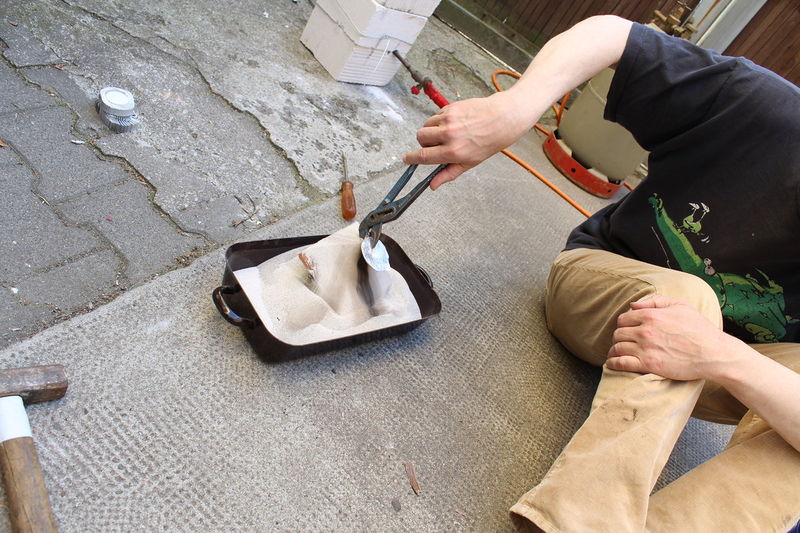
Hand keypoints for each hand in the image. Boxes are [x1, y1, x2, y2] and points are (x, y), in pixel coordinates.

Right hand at [403, 91, 536, 188]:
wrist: (504, 117)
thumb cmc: (490, 141)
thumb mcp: (470, 162)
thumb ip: (448, 173)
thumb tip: (433, 185)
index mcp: (453, 152)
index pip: (423, 156)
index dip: (411, 158)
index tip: (407, 159)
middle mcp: (449, 135)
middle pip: (420, 138)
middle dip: (424, 142)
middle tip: (436, 144)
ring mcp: (449, 120)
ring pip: (426, 125)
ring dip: (431, 130)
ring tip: (447, 133)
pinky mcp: (451, 107)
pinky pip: (436, 116)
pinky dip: (440, 120)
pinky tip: (455, 123)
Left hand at [606, 295, 733, 380]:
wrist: (714, 353)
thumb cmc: (700, 329)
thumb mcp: (682, 306)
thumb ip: (656, 301)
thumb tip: (633, 305)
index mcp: (651, 315)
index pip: (623, 318)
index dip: (623, 325)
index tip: (626, 331)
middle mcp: (645, 330)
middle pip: (618, 333)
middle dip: (619, 338)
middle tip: (622, 343)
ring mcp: (645, 348)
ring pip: (617, 348)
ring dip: (614, 351)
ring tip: (616, 354)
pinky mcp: (648, 364)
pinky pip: (621, 363)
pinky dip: (613, 363)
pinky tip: (612, 364)